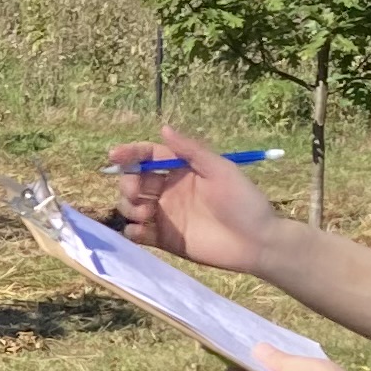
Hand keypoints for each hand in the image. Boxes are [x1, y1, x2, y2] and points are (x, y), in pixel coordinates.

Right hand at [108, 136, 283, 274]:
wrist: (256, 242)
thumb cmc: (243, 201)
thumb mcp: (220, 170)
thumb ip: (191, 151)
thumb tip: (163, 128)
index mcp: (183, 170)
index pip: (149, 156)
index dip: (131, 154)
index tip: (114, 156)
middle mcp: (170, 191)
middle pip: (134, 181)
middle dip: (127, 183)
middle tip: (135, 192)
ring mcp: (166, 216)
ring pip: (131, 206)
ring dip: (129, 206)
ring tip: (145, 214)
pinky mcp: (165, 240)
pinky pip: (138, 233)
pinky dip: (132, 231)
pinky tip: (140, 231)